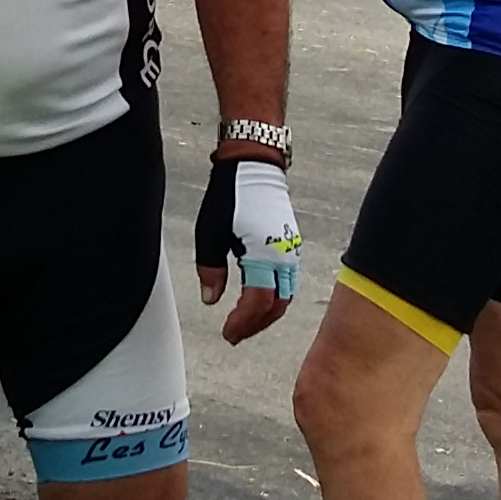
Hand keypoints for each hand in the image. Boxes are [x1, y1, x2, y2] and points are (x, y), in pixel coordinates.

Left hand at [192, 152, 300, 343]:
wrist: (253, 165)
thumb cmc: (230, 195)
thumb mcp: (209, 233)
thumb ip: (210, 270)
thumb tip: (211, 300)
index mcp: (264, 255)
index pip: (257, 304)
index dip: (242, 324)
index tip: (227, 333)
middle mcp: (284, 257)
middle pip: (276, 306)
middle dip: (255, 325)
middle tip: (234, 334)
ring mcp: (291, 250)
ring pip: (285, 295)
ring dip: (266, 314)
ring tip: (244, 322)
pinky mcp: (291, 244)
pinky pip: (288, 281)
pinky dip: (274, 297)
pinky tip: (257, 298)